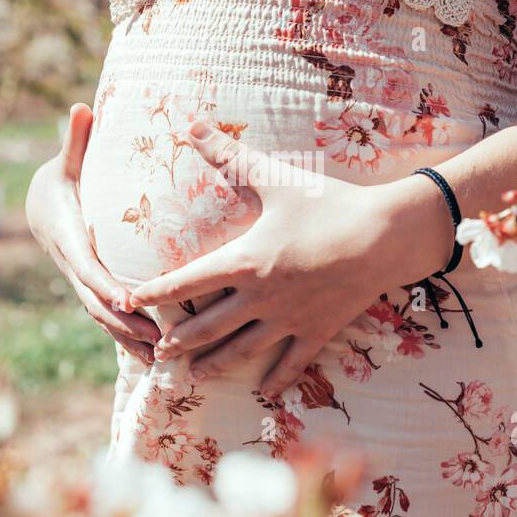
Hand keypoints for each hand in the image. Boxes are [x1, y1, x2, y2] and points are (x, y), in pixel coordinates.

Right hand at [26, 104, 160, 363]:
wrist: (41, 204)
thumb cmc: (62, 177)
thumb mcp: (67, 160)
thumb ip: (76, 140)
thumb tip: (82, 108)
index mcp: (67, 236)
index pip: (88, 265)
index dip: (106, 284)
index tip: (128, 298)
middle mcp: (72, 265)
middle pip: (97, 301)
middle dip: (125, 324)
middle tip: (157, 341)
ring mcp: (81, 281)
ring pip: (102, 316)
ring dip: (129, 338)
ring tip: (162, 359)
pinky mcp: (92, 288)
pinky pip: (109, 316)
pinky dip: (128, 336)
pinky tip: (154, 356)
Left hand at [127, 121, 451, 395]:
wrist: (385, 237)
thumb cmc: (329, 204)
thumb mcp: (276, 179)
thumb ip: (231, 157)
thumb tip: (194, 125)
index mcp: (245, 262)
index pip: (188, 282)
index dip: (156, 292)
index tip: (130, 300)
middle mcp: (261, 297)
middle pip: (209, 325)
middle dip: (180, 340)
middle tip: (157, 353)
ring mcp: (290, 319)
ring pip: (243, 349)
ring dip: (216, 363)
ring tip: (194, 376)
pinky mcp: (319, 330)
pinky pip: (293, 361)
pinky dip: (277, 377)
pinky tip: (264, 391)